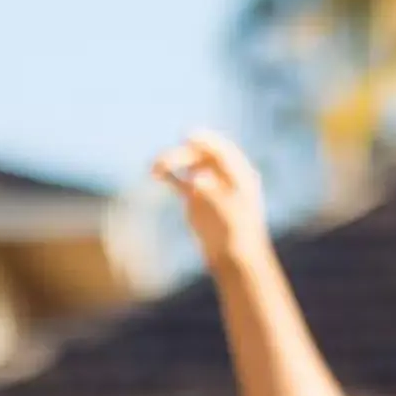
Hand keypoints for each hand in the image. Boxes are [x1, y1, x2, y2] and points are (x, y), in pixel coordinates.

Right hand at [150, 131, 271, 269]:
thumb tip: (194, 179)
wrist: (234, 259)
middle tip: (163, 162)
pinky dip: (167, 174)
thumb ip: (213, 194)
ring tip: (154, 167)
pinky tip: (154, 174)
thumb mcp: (230, 216)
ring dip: (171, 161)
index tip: (189, 136)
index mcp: (241, 176)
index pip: (223, 151)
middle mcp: (224, 176)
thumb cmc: (239, 238)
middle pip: (201, 155)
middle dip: (182, 155)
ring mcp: (209, 184)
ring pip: (187, 164)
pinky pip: (178, 179)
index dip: (207, 141)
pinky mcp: (194, 196)